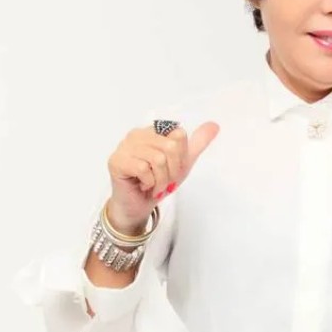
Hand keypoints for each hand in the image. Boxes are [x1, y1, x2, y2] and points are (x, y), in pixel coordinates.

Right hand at [106, 120, 220, 229]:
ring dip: (161, 180)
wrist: (140, 206)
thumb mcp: (183, 162)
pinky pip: (143, 169)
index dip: (180, 158)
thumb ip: (198, 143)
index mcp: (152, 131)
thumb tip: (214, 125)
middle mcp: (137, 134)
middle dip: (172, 171)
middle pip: (170, 147)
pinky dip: (149, 183)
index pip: (178, 135)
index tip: (172, 170)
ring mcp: (124, 146)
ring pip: (158, 159)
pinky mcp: (117, 161)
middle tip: (163, 181)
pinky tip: (142, 185)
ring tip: (154, 185)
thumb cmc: (158, 182)